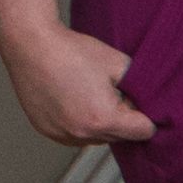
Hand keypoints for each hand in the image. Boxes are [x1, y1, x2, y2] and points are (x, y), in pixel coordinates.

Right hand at [0, 15, 151, 148]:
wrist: (31, 44)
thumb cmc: (74, 52)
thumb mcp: (121, 64)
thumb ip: (142, 88)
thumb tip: (151, 102)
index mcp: (102, 119)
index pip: (144, 132)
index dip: (147, 115)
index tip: (139, 101)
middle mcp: (80, 133)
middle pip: (120, 137)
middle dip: (123, 119)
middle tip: (113, 92)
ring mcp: (59, 134)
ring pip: (97, 138)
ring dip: (102, 124)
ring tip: (91, 95)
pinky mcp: (45, 130)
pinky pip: (75, 135)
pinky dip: (81, 124)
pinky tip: (76, 100)